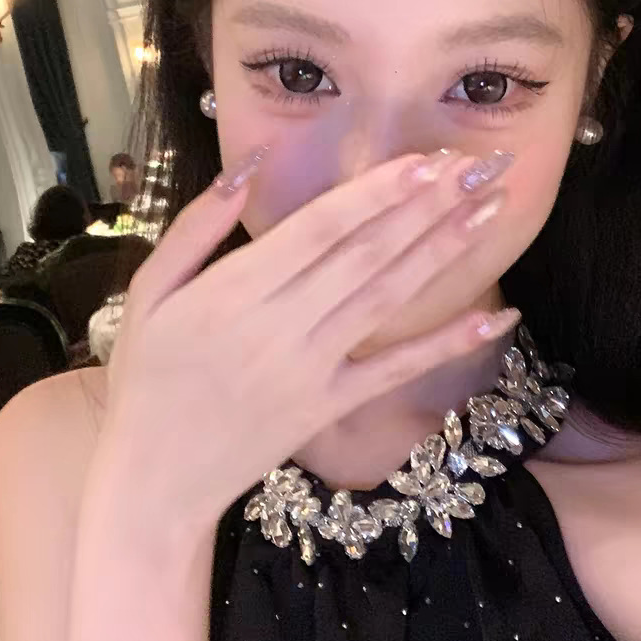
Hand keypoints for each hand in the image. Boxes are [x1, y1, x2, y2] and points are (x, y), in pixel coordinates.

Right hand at [94, 147, 517, 533]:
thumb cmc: (146, 378)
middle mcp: (281, 327)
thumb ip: (196, 227)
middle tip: (476, 165)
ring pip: (387, 299)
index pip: (319, 230)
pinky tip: (493, 316)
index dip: (375, 193)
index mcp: (232, 292)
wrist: (155, 481)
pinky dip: (447, 343)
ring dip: (442, 252)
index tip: (423, 159)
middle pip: (366, 256)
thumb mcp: (149, 293)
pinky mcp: (332, 406)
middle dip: (426, 207)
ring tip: (488, 209)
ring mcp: (313, 370)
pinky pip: (396, 370)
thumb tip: (247, 165)